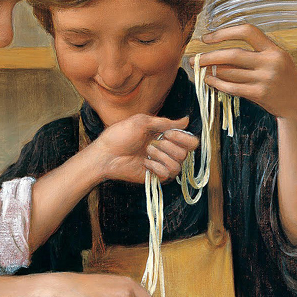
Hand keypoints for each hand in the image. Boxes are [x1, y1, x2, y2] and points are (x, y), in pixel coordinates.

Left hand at [84, 114, 198, 184]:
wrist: (105, 155)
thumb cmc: (119, 136)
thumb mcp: (142, 122)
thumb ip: (165, 122)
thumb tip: (186, 120)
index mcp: (165, 137)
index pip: (190, 141)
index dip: (183, 137)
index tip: (167, 134)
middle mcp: (166, 151)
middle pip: (186, 152)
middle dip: (168, 146)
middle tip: (150, 144)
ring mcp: (161, 165)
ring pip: (178, 164)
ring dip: (161, 156)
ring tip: (146, 152)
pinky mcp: (155, 177)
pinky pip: (168, 174)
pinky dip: (157, 167)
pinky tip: (144, 164)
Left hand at [197, 24, 296, 121]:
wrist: (294, 104)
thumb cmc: (279, 79)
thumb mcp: (274, 61)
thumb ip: (253, 53)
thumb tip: (217, 50)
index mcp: (275, 50)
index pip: (248, 31)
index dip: (224, 33)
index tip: (206, 38)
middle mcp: (272, 62)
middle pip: (233, 54)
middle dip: (209, 56)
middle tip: (194, 59)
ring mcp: (266, 78)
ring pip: (229, 72)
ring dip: (210, 71)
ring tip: (200, 69)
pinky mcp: (259, 93)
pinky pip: (231, 87)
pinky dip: (216, 83)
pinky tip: (208, 81)